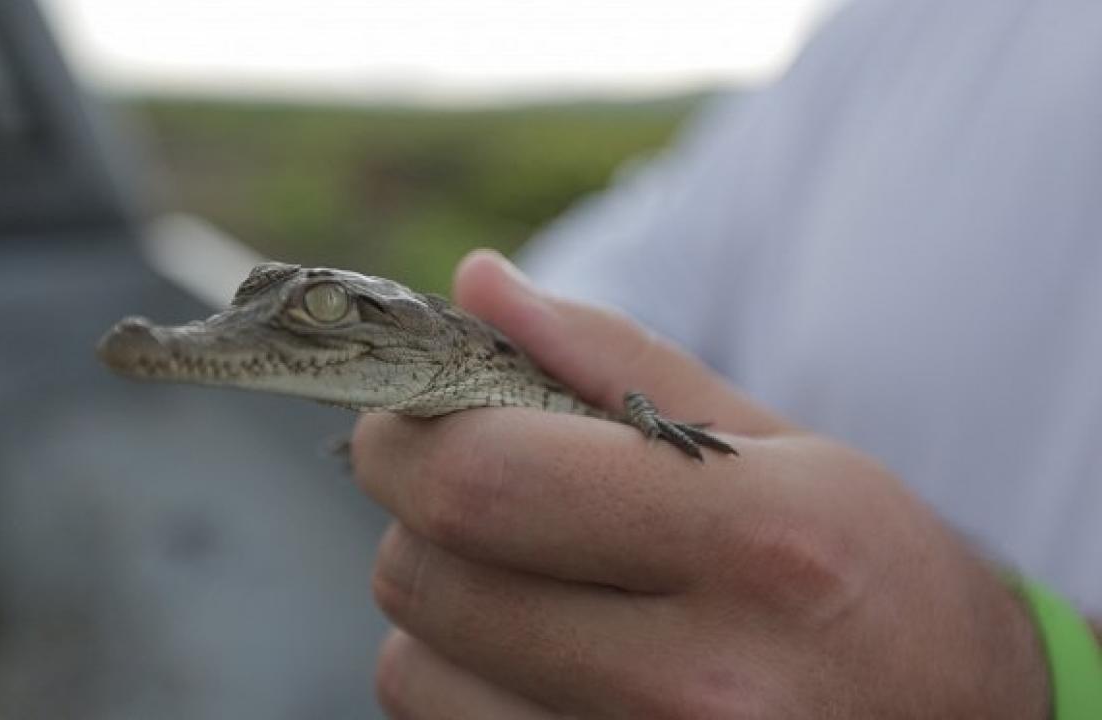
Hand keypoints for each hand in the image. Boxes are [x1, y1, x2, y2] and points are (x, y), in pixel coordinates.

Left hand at [351, 250, 1048, 718]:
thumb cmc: (871, 574)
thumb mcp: (781, 445)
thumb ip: (616, 360)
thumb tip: (477, 283)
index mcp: (754, 543)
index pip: (484, 479)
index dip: (407, 434)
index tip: (406, 416)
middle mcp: (700, 682)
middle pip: (427, 577)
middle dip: (415, 511)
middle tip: (472, 490)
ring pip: (413, 671)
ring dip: (437, 610)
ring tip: (528, 588)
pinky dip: (463, 683)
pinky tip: (543, 660)